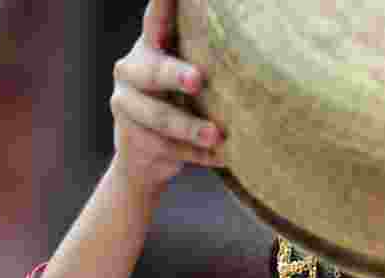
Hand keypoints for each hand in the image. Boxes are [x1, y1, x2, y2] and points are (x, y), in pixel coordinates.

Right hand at [110, 0, 225, 194]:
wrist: (145, 155)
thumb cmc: (180, 101)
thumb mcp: (185, 73)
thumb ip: (204, 57)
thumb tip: (257, 43)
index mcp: (149, 47)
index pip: (156, 21)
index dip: (162, 5)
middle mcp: (131, 70)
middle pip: (153, 71)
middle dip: (175, 75)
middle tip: (197, 80)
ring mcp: (127, 106)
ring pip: (160, 116)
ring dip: (190, 127)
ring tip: (217, 135)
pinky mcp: (134, 139)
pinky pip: (170, 148)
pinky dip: (200, 154)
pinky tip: (223, 157)